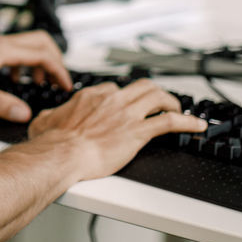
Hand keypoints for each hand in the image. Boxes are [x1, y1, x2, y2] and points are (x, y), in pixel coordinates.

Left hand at [0, 31, 72, 121]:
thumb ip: (2, 104)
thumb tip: (24, 114)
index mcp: (1, 50)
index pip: (41, 53)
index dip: (58, 69)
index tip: (65, 85)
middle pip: (40, 41)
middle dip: (54, 59)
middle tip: (59, 80)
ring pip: (27, 45)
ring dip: (40, 61)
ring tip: (41, 82)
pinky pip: (15, 52)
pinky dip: (24, 63)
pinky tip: (17, 80)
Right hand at [28, 79, 206, 181]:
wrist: (61, 154)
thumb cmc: (52, 143)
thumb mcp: (44, 121)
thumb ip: (50, 115)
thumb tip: (45, 117)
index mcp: (91, 96)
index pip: (114, 88)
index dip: (125, 96)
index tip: (128, 104)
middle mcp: (112, 100)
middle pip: (142, 86)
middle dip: (154, 92)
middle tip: (161, 101)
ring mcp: (126, 115)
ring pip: (158, 97)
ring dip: (172, 102)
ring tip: (179, 109)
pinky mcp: (138, 132)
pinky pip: (170, 122)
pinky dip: (187, 122)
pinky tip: (197, 126)